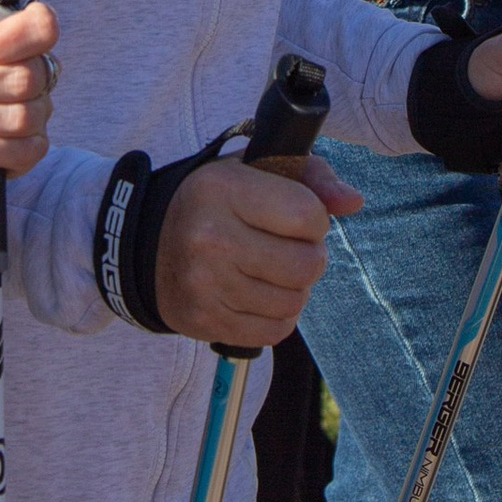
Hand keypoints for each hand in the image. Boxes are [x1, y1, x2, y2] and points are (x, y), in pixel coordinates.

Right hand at [152, 155, 363, 349]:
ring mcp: (205, 284)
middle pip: (306, 265)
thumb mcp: (255, 170)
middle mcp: (210, 238)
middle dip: (309, 256)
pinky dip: (277, 316)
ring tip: (272, 270)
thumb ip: (312, 176)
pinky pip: (274, 331)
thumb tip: (353, 201)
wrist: (148, 245)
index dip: (315, 219)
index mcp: (222, 190)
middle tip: (288, 248)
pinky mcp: (205, 320)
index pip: (308, 215)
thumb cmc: (216, 203)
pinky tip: (260, 295)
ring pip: (294, 301)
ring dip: (294, 288)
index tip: (297, 217)